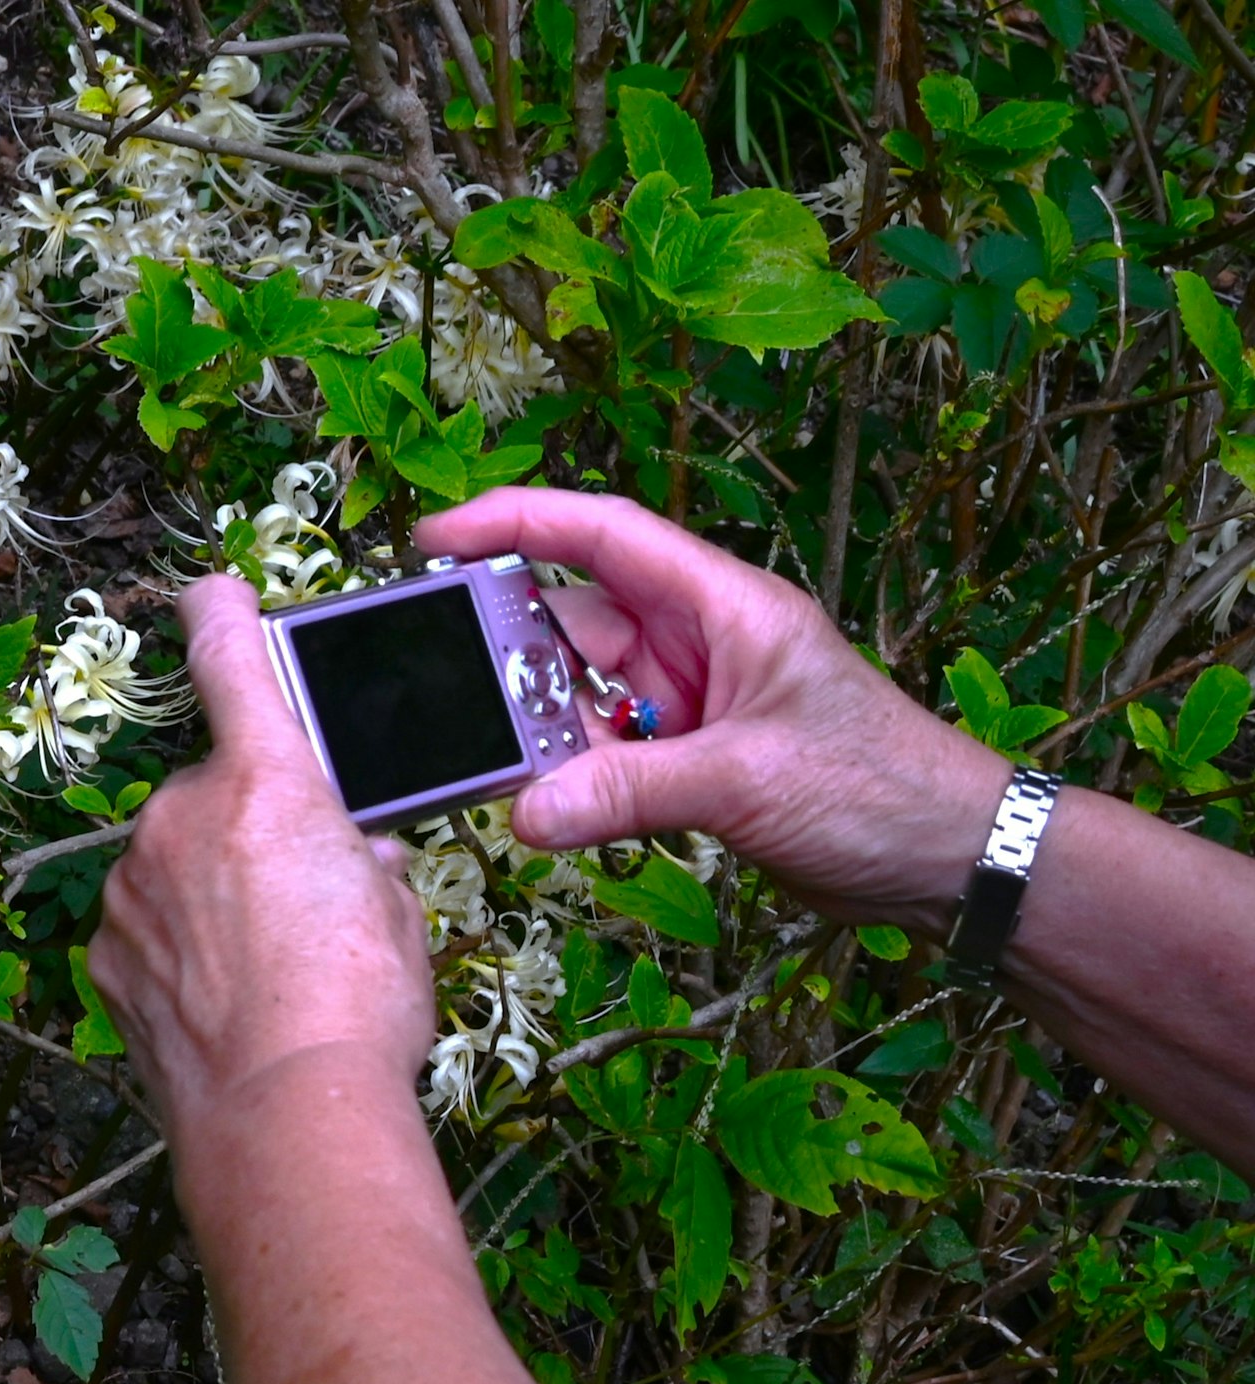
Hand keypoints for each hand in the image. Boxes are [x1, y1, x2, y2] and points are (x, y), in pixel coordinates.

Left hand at [91, 575, 435, 1131]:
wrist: (285, 1109)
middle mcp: (182, 817)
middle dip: (249, 832)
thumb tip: (351, 855)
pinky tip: (223, 1001)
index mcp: (267, 780)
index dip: (221, 616)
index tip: (209, 594)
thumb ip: (359, 854)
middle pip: (213, 796)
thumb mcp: (394, 905)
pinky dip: (176, 953)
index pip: (233, 662)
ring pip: (173, 866)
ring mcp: (133, 887)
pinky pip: (146, 930)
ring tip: (266, 967)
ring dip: (209, 895)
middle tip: (300, 901)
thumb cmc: (357, 1004)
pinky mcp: (106, 954)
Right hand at [417, 487, 1010, 928]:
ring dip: (539, 731)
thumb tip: (528, 811)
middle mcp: (700, 646)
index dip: (519, 521)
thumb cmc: (884, 789)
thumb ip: (629, 792)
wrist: (948, 859)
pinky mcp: (685, 764)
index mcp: (726, 608)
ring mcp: (688, 707)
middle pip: (574, 622)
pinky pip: (598, 756)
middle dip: (509, 651)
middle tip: (445, 688)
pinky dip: (567, 778)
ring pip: (578, 698)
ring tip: (495, 763)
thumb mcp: (748, 780)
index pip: (607, 536)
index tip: (438, 537)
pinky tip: (543, 804)